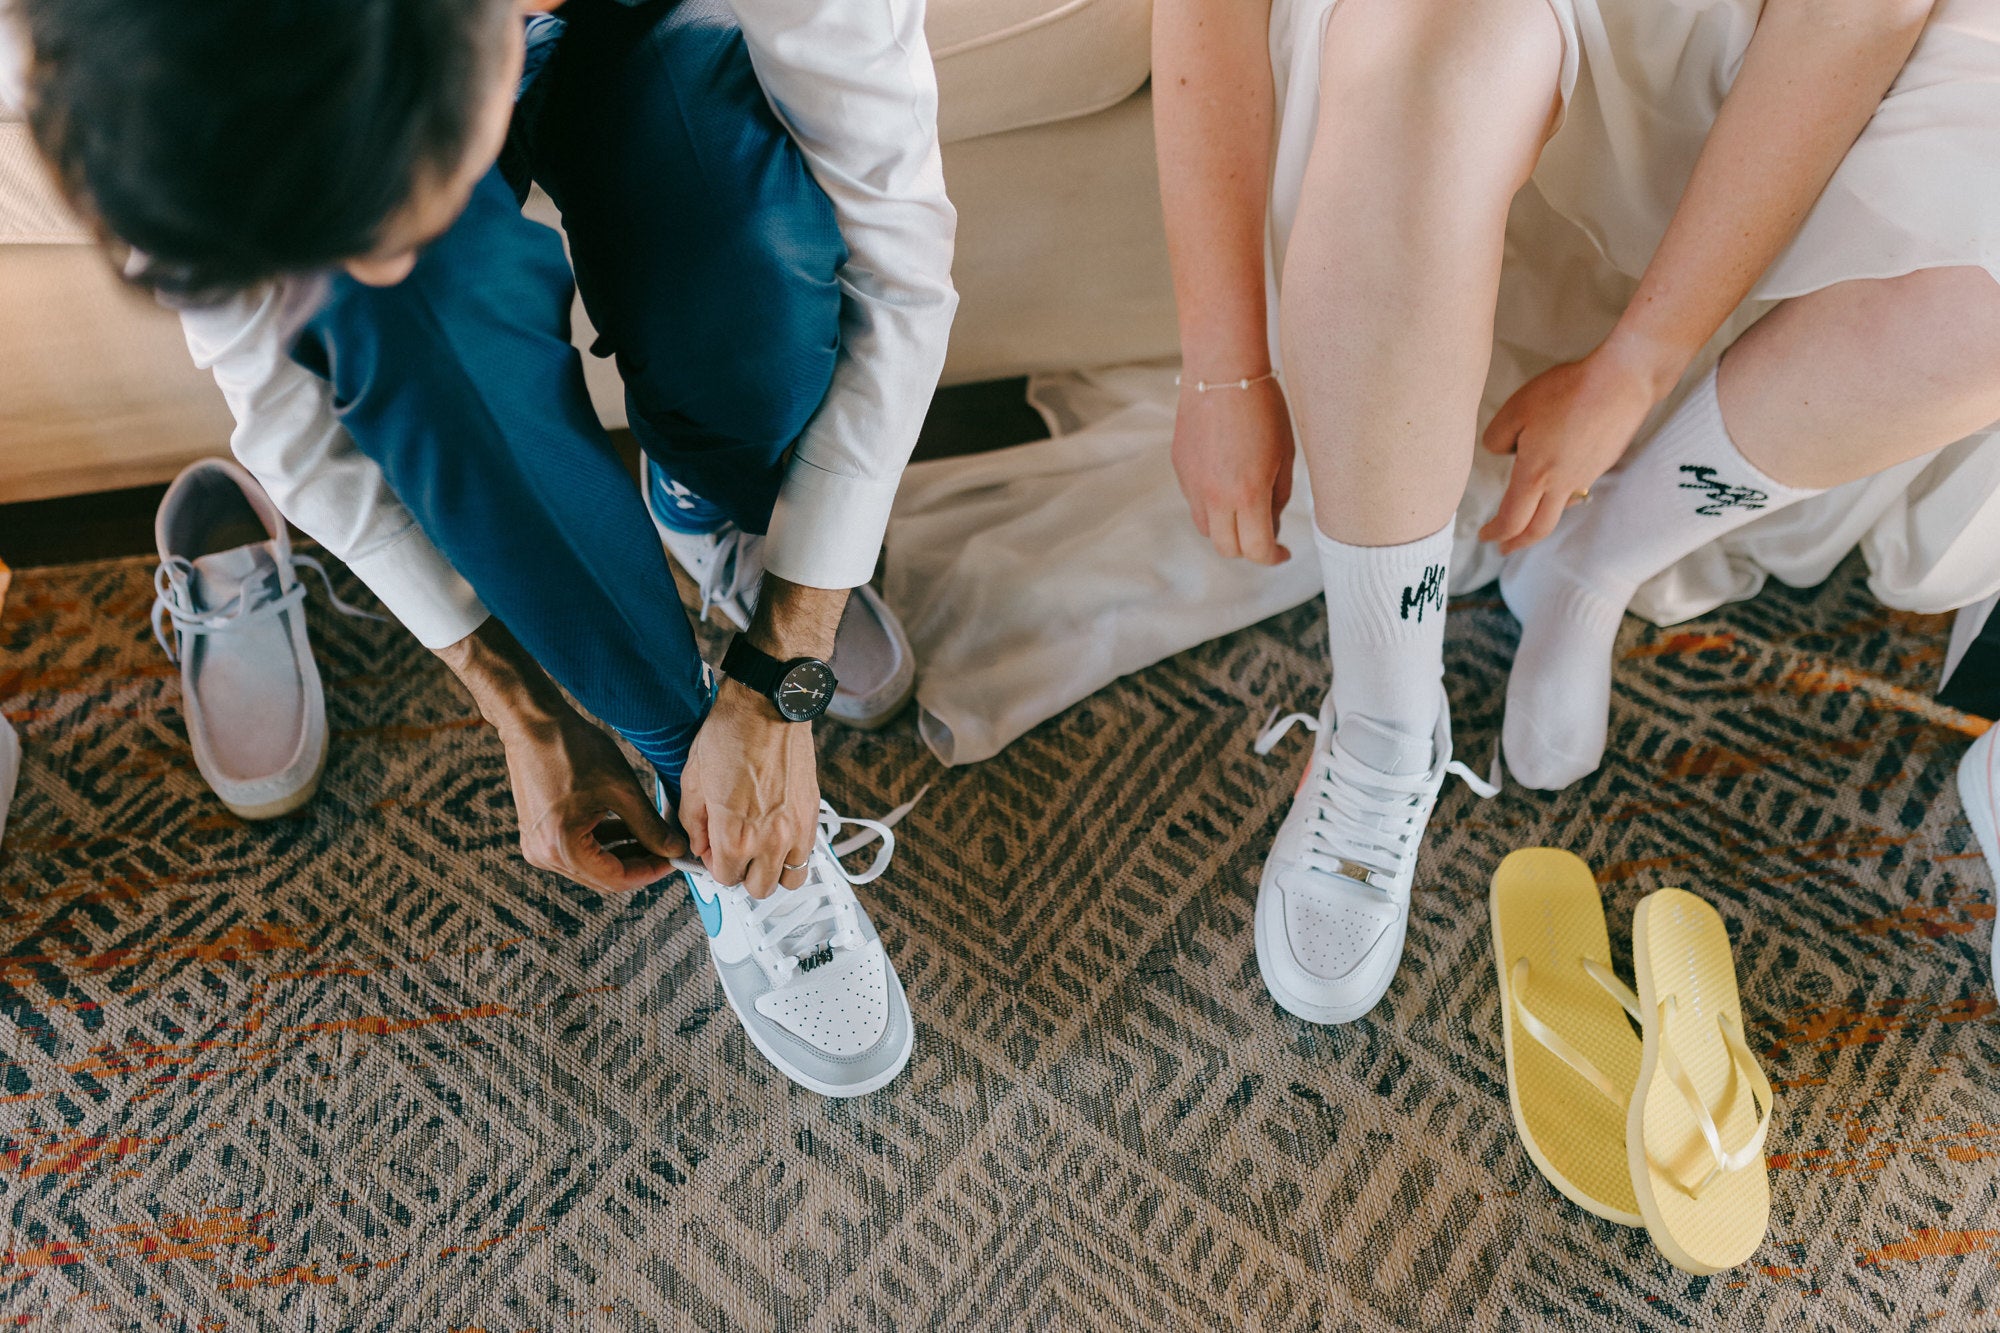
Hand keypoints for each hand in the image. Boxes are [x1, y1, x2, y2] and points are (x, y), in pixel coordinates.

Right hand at [499, 710, 686, 892]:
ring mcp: (537, 846)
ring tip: (653, 836)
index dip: (650, 872)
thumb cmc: (572, 748)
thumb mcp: (621, 789)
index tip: (674, 860)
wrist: (532, 724)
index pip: (616, 879)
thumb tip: (675, 850)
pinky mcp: (538, 834)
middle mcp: (544, 855)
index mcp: (562, 847)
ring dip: (623, 853)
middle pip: (603, 876)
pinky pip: (577, 850)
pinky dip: (603, 842)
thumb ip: (650, 826)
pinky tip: (627, 827)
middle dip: (639, 864)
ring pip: (592, 865)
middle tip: (668, 849)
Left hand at [680, 680, 819, 898]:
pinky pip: (807, 854)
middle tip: (736, 851)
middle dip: (744, 873)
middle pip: (760, 889)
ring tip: (762, 847)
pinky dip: (793, 853)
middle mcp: (770, 840)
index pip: (725, 879)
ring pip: (790, 879)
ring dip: (773, 869)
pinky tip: (779, 832)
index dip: (715, 865)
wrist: (769, 706)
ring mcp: (797, 829)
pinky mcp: (813, 814)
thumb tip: (701, 846)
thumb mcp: (693, 779)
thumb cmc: (728, 735)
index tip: (713, 848)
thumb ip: (694, 823)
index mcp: (734, 836)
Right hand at [1172, 378, 1295, 564]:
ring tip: (1245, 507)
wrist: (1223, 371)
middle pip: (1227, 549)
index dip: (1272, 557)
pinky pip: (1195, 501)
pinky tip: (1227, 479)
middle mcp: (1214, 496)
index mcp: (1247, 494)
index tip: (1282, 553)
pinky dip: (1212, 504)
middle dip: (1248, 549)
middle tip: (1265, 536)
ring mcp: (1192, 484)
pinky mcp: (1180, 469)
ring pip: (1208, 529)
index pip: (1256, 549)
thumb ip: (1278, 496)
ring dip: (1227, 529)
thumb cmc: (1263, 408)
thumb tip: (1270, 524)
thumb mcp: (1285, 456)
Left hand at [1479, 345, 1663, 554]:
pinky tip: (1558, 485)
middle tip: (1504, 548)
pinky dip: (1561, 497)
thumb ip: (1498, 438)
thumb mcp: (1516, 410)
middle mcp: (1562, 484)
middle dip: (1518, 543)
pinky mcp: (1603, 463)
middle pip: (1538, 529)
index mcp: (1535, 475)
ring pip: (1559, 510)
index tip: (1484, 536)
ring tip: (1528, 515)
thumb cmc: (1566, 392)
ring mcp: (1586, 476)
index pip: (1511, 519)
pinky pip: (1577, 490)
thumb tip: (1503, 454)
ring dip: (1540, 520)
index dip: (1495, 533)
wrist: (1623, 381)